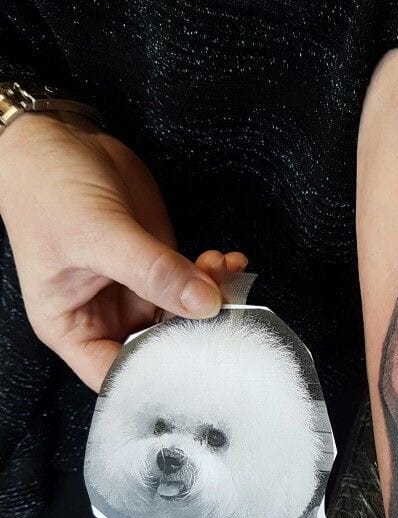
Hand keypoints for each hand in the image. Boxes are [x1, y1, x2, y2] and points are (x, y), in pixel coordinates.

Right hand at [0, 112, 245, 390]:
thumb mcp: (97, 233)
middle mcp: (106, 318)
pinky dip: (216, 276)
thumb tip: (206, 304)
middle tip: (227, 312)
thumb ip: (151, 271)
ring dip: (213, 300)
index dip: (157, 378)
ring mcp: (136, 292)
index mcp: (73, 328)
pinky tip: (228, 260)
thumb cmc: (49, 190)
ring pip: (185, 316)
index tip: (199, 363)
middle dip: (196, 334)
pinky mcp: (160, 264)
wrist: (58, 138)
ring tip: (223, 270)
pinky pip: (195, 284)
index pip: (118, 376)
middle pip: (161, 350)